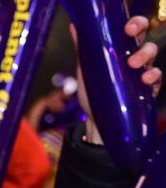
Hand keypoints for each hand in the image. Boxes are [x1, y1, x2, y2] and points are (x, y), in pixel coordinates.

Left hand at [73, 15, 160, 145]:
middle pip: (144, 37)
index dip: (134, 24)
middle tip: (130, 34)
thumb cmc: (93, 92)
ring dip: (144, 54)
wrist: (95, 120)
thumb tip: (74, 26)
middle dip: (141, 31)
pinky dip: (153, 76)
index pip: (133, 30)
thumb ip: (83, 49)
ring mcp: (142, 72)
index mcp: (121, 50)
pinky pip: (156, 77)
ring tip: (133, 63)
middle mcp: (134, 57)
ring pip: (151, 54)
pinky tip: (145, 79)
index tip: (127, 28)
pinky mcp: (148, 88)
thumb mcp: (85, 71)